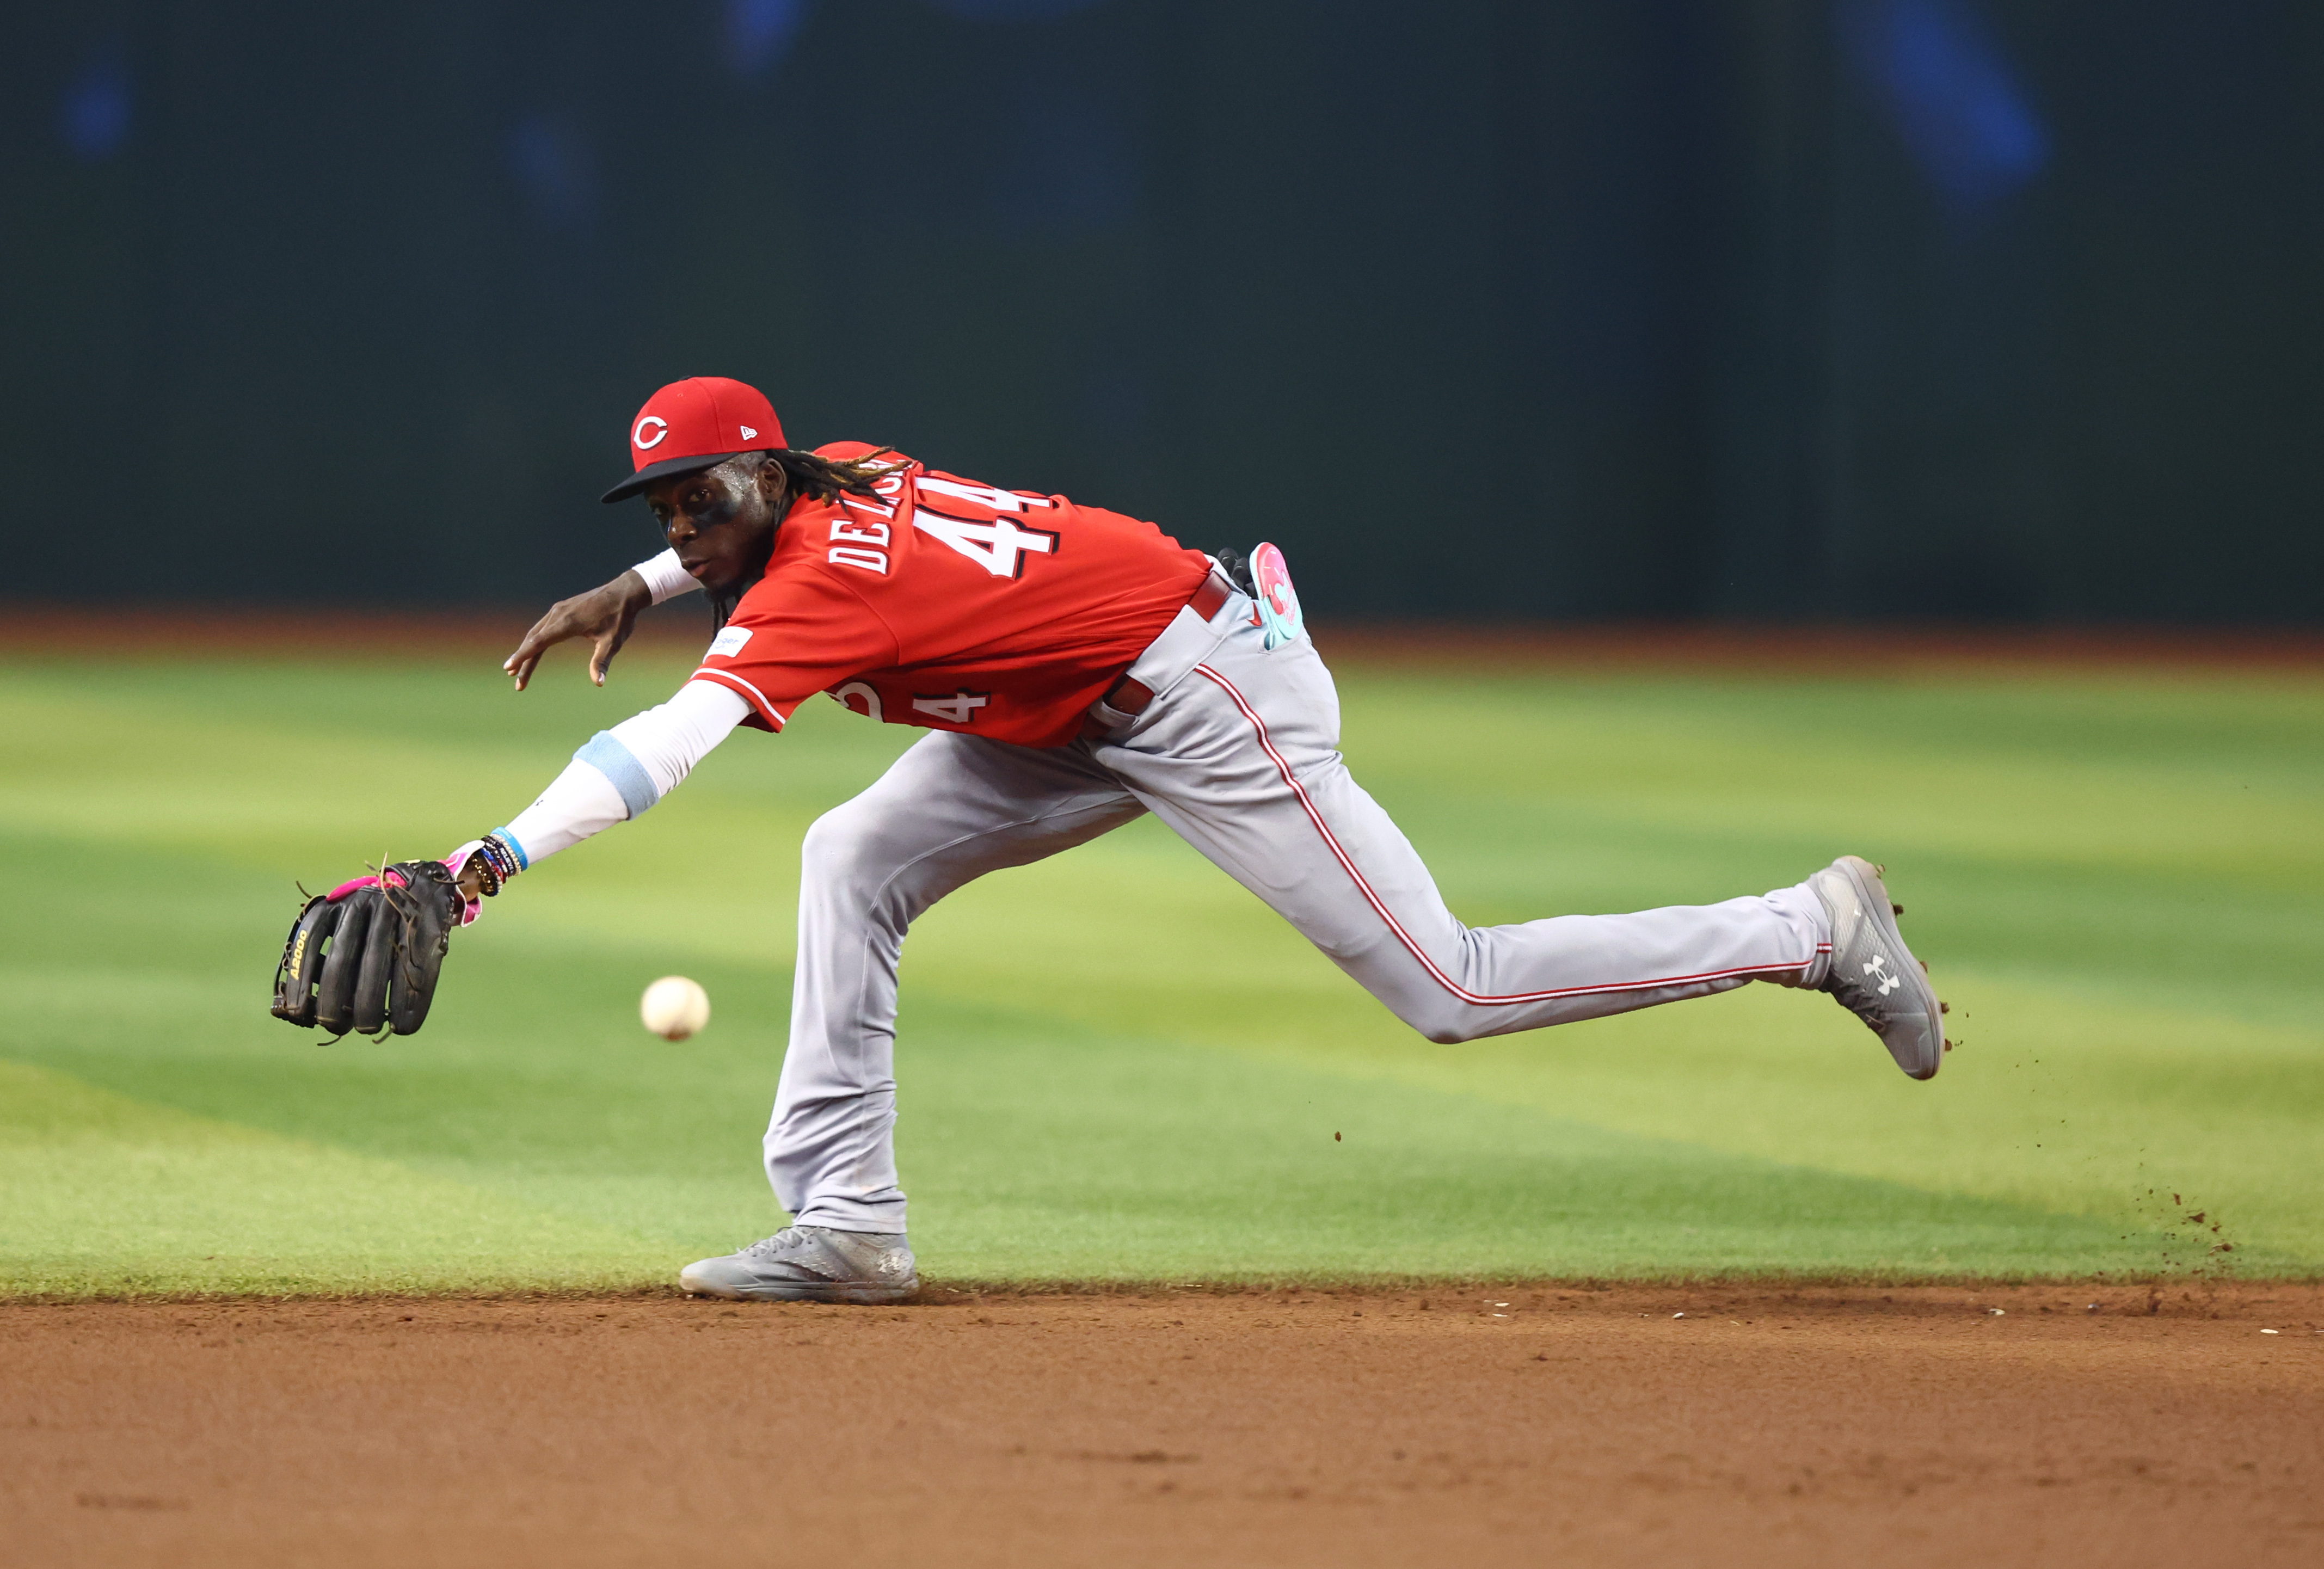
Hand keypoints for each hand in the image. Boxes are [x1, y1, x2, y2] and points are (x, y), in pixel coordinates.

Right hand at [504, 569, 651, 689]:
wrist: (625, 592)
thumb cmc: (620, 618)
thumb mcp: (612, 643)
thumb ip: (602, 662)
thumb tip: (598, 682)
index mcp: (567, 623)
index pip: (538, 643)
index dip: (522, 656)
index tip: (508, 667)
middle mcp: (558, 614)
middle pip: (534, 639)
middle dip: (522, 659)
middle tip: (513, 679)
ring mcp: (559, 610)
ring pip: (536, 632)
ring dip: (527, 649)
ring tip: (516, 667)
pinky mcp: (562, 608)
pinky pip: (543, 625)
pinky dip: (535, 639)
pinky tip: (533, 648)